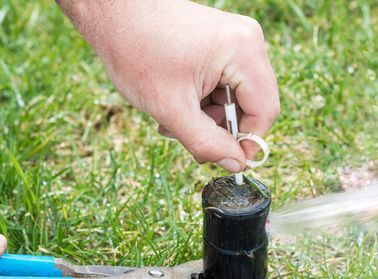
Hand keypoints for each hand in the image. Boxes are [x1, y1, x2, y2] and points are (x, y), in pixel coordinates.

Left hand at [57, 0, 279, 171]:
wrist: (113, 12)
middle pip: (251, 103)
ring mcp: (236, 39)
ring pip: (235, 96)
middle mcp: (248, 41)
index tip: (225, 160)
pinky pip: (224, 82)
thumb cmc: (136, 50)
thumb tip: (235, 165)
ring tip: (171, 119)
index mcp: (243, 51)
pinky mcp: (222, 41)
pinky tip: (176, 102)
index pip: (264, 110)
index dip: (248, 141)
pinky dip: (203, 100)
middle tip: (186, 138)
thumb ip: (205, 142)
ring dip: (207, 117)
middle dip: (220, 128)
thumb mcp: (170, 107)